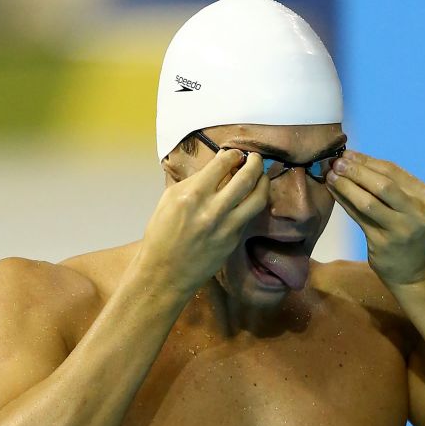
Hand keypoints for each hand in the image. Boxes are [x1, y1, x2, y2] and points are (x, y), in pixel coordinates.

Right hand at [140, 149, 269, 293]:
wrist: (165, 272)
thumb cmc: (162, 234)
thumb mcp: (170, 199)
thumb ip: (195, 181)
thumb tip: (219, 164)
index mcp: (192, 195)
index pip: (222, 164)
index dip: (233, 155)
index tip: (235, 154)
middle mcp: (212, 209)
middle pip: (246, 177)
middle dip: (255, 162)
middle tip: (255, 158)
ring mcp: (227, 226)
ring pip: (258, 198)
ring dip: (263, 181)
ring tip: (261, 175)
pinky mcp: (234, 240)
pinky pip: (250, 215)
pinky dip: (254, 202)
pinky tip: (253, 196)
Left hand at [326, 150, 424, 285]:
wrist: (418, 272)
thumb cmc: (410, 232)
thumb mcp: (411, 207)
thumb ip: (389, 186)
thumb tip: (353, 160)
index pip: (393, 171)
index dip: (367, 160)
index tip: (348, 153)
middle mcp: (418, 212)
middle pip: (382, 184)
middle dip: (356, 170)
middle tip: (336, 162)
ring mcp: (401, 229)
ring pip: (368, 201)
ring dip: (346, 186)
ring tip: (331, 175)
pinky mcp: (383, 243)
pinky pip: (359, 218)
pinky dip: (345, 202)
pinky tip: (334, 193)